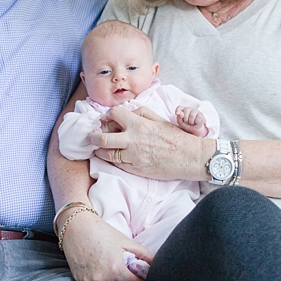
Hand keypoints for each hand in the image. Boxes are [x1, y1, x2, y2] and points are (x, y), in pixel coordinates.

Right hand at [59, 210, 153, 280]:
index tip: (142, 279)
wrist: (75, 226)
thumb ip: (143, 253)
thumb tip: (156, 264)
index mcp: (115, 269)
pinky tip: (101, 271)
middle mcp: (102, 279)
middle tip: (130, 276)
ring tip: (116, 273)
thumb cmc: (102, 232)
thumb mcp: (125, 241)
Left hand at [89, 106, 210, 181]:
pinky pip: (117, 164)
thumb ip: (141, 113)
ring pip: (107, 154)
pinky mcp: (136, 169)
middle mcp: (133, 140)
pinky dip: (110, 160)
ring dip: (99, 150)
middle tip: (91, 136)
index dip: (107, 115)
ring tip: (97, 148)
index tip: (106, 118)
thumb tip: (127, 112)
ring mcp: (133, 156)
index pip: (113, 115)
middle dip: (94, 136)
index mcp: (139, 124)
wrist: (188, 157)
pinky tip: (109, 157)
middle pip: (103, 138)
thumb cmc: (176, 137)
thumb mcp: (159, 119)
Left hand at [174, 106, 207, 137]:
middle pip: (186, 111)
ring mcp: (195, 110)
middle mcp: (189, 109)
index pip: (179, 107)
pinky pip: (198, 117)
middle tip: (187, 122)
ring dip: (191, 121)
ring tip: (192, 122)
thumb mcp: (181, 123)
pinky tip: (196, 122)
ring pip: (192, 115)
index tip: (177, 114)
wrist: (195, 129)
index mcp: (183, 110)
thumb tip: (179, 113)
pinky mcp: (201, 114)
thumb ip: (179, 118)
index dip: (178, 110)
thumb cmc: (187, 125)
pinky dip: (196, 122)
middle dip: (185, 119)